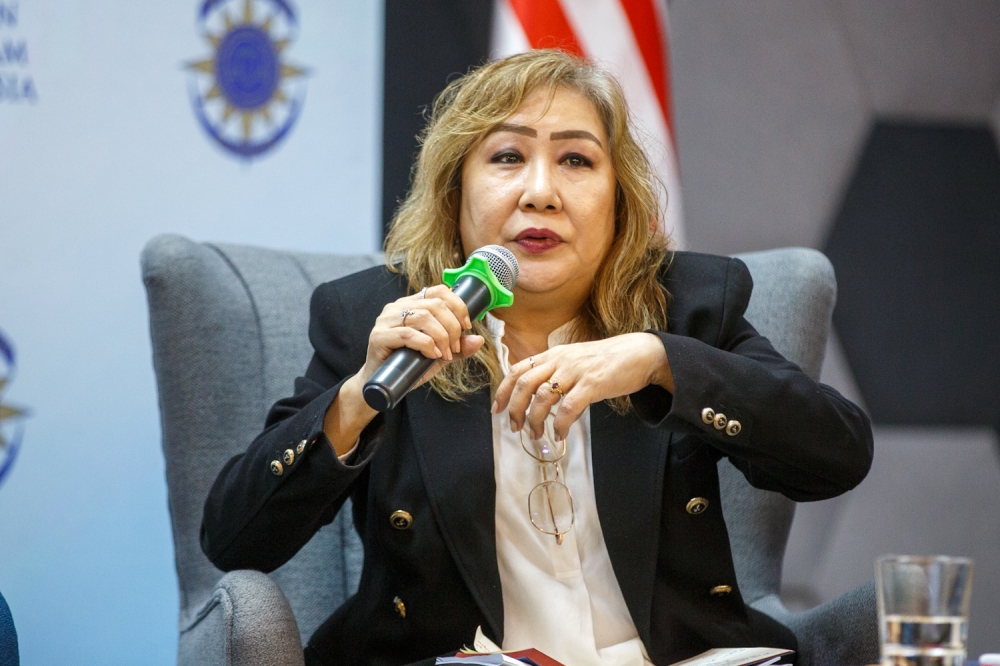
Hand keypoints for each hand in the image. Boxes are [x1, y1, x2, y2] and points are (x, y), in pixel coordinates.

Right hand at [354, 284, 484, 388]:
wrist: (381, 383)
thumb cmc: (408, 365)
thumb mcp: (439, 355)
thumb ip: (458, 347)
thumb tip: (480, 340)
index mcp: (412, 304)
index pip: (439, 291)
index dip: (457, 305)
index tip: (467, 326)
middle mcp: (397, 306)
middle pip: (434, 305)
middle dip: (452, 327)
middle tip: (455, 349)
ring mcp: (386, 320)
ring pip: (422, 317)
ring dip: (441, 337)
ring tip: (445, 354)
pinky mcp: (378, 336)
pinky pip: (407, 334)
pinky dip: (426, 344)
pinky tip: (433, 355)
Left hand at [492, 332, 671, 440]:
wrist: (640, 354)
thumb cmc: (607, 361)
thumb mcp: (575, 362)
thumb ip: (557, 376)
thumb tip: (541, 403)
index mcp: (553, 355)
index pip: (518, 370)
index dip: (503, 391)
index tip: (497, 409)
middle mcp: (560, 360)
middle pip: (525, 384)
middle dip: (515, 409)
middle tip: (516, 428)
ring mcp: (575, 371)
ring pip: (542, 397)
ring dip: (535, 420)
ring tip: (537, 435)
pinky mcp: (592, 383)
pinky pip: (568, 408)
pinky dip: (559, 424)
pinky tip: (559, 434)